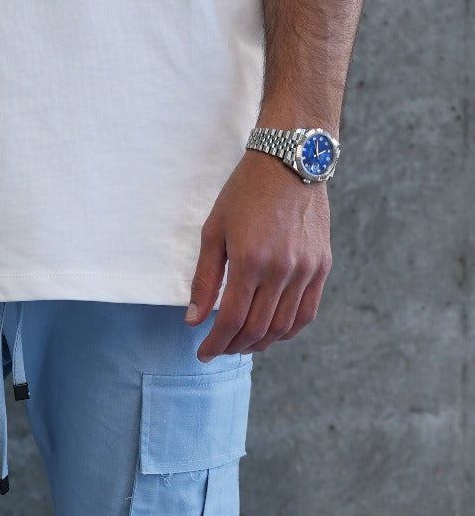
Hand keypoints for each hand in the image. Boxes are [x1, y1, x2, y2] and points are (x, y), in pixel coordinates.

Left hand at [186, 151, 331, 361]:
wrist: (291, 161)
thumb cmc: (246, 193)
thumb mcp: (214, 232)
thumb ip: (204, 280)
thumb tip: (193, 321)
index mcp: (250, 260)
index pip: (230, 320)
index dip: (215, 343)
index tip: (203, 354)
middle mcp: (281, 269)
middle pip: (256, 328)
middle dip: (233, 346)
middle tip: (220, 349)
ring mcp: (305, 269)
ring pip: (282, 326)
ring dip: (259, 342)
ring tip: (242, 343)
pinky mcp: (322, 266)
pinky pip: (306, 313)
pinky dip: (288, 331)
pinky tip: (271, 333)